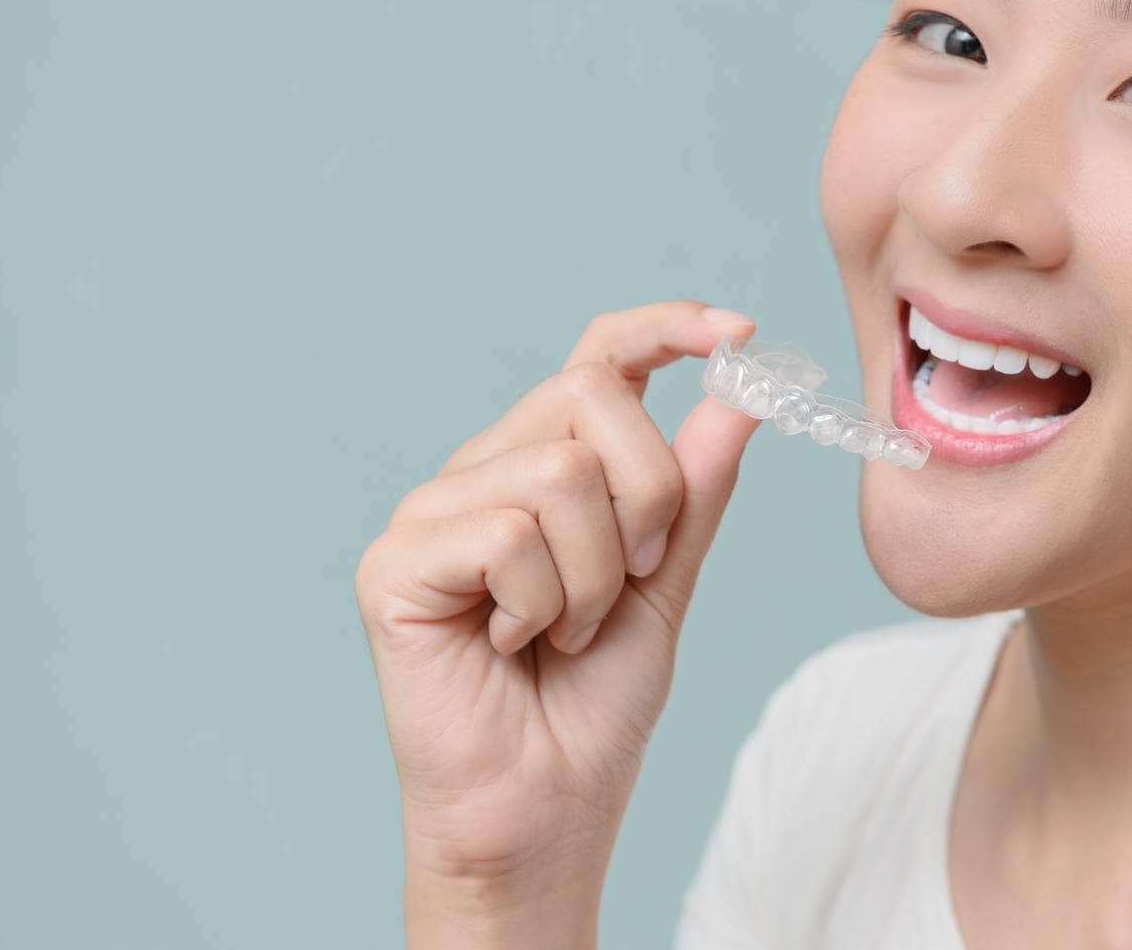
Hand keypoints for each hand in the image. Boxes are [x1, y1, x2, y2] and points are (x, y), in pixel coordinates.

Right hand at [353, 301, 762, 884]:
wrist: (550, 804)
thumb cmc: (595, 698)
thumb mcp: (667, 578)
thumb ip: (693, 488)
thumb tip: (736, 395)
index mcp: (543, 460)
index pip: (598, 356)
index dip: (665, 328)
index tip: (737, 332)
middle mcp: (482, 468)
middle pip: (591, 395)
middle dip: (649, 494)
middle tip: (633, 576)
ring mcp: (431, 512)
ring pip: (559, 470)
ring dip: (596, 572)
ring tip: (565, 629)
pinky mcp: (394, 563)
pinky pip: (508, 534)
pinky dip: (542, 601)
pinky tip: (513, 643)